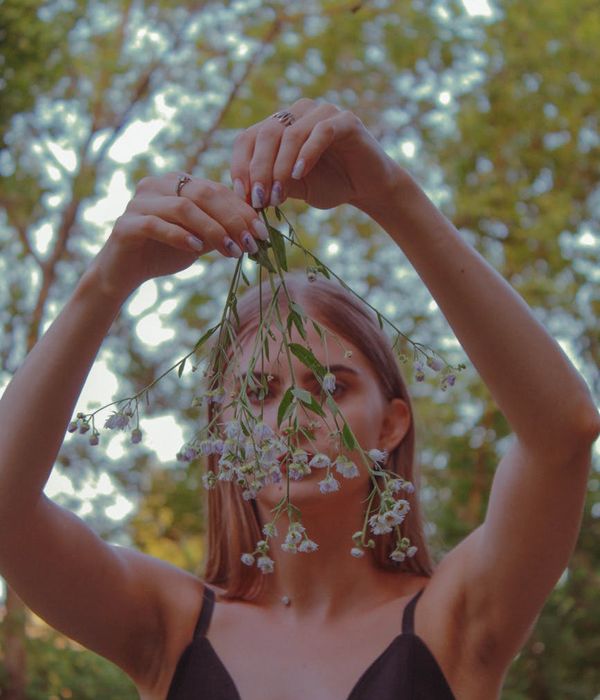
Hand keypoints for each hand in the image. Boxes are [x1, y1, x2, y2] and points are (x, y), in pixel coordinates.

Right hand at [89, 173, 268, 299]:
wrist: (125, 272)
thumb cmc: (164, 252)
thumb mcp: (200, 239)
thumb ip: (221, 230)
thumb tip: (256, 231)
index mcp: (177, 183)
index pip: (216, 190)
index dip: (242, 210)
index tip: (262, 233)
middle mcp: (157, 184)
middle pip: (202, 194)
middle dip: (232, 219)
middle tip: (251, 243)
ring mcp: (139, 202)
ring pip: (183, 208)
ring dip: (212, 230)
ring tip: (231, 250)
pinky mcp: (126, 224)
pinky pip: (156, 225)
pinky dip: (180, 236)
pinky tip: (198, 249)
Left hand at [230, 98, 401, 212]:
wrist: (367, 187)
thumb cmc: (330, 185)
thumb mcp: (293, 188)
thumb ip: (271, 184)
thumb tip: (242, 196)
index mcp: (280, 126)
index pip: (248, 138)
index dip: (240, 167)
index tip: (242, 197)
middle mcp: (298, 112)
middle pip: (265, 134)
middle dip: (258, 170)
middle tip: (259, 199)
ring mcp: (322, 112)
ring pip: (290, 133)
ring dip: (280, 167)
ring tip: (278, 194)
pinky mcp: (345, 120)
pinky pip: (320, 132)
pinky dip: (306, 154)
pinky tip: (299, 175)